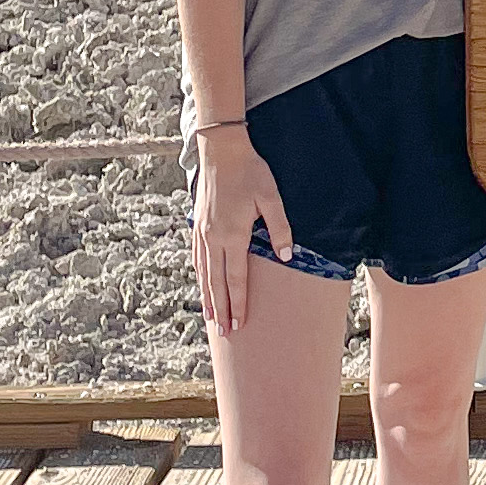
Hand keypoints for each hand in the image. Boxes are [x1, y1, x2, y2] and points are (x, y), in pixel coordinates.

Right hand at [192, 124, 293, 337]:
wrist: (221, 151)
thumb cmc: (250, 172)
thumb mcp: (271, 198)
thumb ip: (280, 228)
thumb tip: (287, 256)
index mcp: (232, 235)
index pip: (235, 278)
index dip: (237, 303)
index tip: (238, 323)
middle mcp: (213, 238)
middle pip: (216, 282)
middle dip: (220, 309)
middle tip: (223, 333)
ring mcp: (202, 232)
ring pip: (204, 272)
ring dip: (208, 296)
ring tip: (210, 317)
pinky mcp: (198, 225)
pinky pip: (198, 258)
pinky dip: (200, 276)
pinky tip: (203, 284)